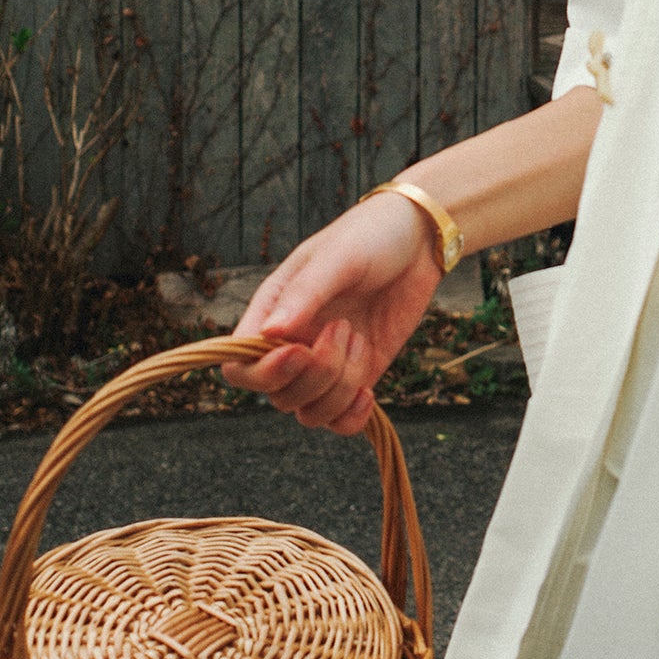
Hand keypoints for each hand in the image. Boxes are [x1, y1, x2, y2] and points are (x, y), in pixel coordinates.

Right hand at [221, 195, 443, 433]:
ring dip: (340, 388)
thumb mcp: (337, 257)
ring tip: (361, 339)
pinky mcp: (358, 377)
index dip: (264, 372)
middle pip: (278, 396)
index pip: (239, 367)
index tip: (301, 350)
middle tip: (345, 327)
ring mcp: (324, 366)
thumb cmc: (369, 237)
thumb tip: (269, 334)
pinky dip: (352, 418)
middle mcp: (292, 346)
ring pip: (309, 412)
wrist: (418, 241)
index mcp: (272, 314)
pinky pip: (340, 421)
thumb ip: (304, 294)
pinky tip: (369, 392)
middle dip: (317, 374)